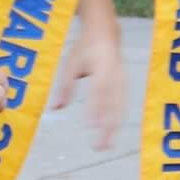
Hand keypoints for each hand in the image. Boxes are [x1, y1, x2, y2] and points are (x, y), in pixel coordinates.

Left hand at [53, 28, 124, 150]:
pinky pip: (122, 106)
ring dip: (113, 128)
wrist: (106, 33)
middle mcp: (116, 76)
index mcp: (102, 67)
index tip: (89, 127)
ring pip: (120, 109)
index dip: (95, 109)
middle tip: (99, 147)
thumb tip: (54, 110)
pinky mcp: (125, 86)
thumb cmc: (85, 48)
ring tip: (105, 146)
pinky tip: (111, 135)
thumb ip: (64, 87)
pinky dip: (117, 121)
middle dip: (107, 127)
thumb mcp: (70, 64)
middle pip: (113, 105)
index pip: (99, 91)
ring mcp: (123, 81)